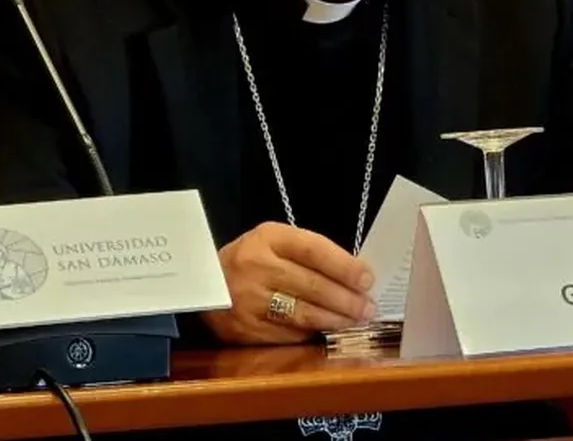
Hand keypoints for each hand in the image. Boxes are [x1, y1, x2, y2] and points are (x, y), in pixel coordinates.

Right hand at [200, 222, 375, 344]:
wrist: (205, 284)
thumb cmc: (251, 261)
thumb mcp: (274, 243)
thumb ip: (309, 255)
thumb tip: (354, 277)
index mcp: (267, 238)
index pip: (314, 250)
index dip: (344, 266)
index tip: (368, 279)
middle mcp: (256, 266)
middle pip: (311, 285)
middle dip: (346, 299)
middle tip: (368, 307)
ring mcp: (248, 299)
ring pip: (302, 313)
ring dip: (334, 319)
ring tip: (354, 321)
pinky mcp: (244, 328)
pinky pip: (288, 334)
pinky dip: (311, 333)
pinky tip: (325, 331)